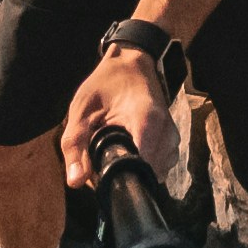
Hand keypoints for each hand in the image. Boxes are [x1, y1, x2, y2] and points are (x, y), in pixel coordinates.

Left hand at [58, 45, 179, 191]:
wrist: (131, 65)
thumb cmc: (104, 85)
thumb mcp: (81, 110)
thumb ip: (75, 145)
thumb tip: (75, 182)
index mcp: (145, 119)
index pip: (142, 165)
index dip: (118, 178)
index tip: (99, 177)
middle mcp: (165, 131)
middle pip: (147, 173)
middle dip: (123, 177)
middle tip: (100, 165)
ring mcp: (172, 136)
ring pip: (155, 172)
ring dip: (134, 172)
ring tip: (112, 155)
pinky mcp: (172, 141)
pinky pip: (161, 166)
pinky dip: (144, 167)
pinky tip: (127, 154)